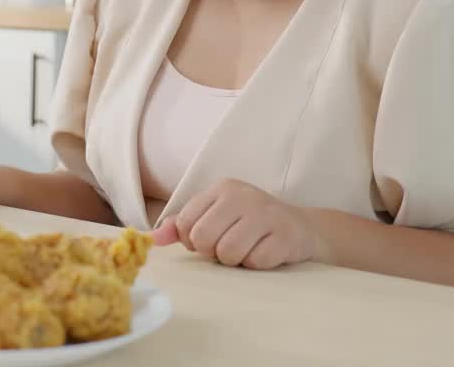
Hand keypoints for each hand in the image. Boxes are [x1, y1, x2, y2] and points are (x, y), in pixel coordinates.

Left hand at [150, 178, 322, 269]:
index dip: (194, 240)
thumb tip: (152, 238)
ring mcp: (267, 214)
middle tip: (229, 246)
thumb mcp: (215, 216)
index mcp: (222, 188)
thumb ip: (181, 226)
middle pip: (204, 239)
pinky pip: (255, 262)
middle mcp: (243, 196)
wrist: (301, 228)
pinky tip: (266, 251)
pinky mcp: (286, 235)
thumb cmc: (249, 224)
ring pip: (229, 253)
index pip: (185, 224)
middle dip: (213, 252)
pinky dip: (257, 264)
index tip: (211, 238)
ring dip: (236, 260)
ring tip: (248, 249)